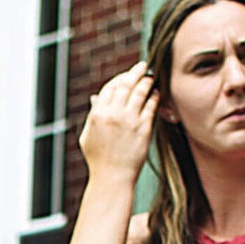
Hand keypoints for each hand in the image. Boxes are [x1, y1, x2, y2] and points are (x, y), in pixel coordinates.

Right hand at [78, 62, 157, 182]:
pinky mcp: (144, 128)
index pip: (110, 86)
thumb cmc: (98, 160)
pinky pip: (151, 105)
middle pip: (126, 84)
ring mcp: (130, 120)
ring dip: (147, 80)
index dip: (119, 78)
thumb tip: (96, 97)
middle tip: (143, 65)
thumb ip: (92, 115)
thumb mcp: (88, 136)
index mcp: (97, 114)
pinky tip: (156, 92)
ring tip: (151, 77)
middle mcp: (113, 114)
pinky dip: (154, 96)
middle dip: (135, 71)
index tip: (127, 75)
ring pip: (141, 91)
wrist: (113, 178)